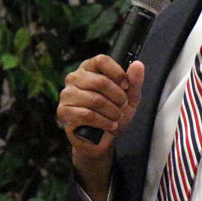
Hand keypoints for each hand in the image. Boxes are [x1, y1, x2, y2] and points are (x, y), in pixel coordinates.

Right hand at [57, 55, 143, 200]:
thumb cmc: (113, 114)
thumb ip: (134, 81)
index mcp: (89, 69)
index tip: (126, 86)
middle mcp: (75, 78)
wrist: (102, 139)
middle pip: (100, 81)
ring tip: (116, 117)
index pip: (101, 60)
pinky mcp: (64, 112)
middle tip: (122, 106)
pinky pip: (87, 115)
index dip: (117, 73)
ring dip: (112, 112)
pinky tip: (109, 125)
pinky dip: (103, 122)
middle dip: (118, 97)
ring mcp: (67, 95)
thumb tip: (137, 65)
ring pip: (95, 100)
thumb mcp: (129, 97)